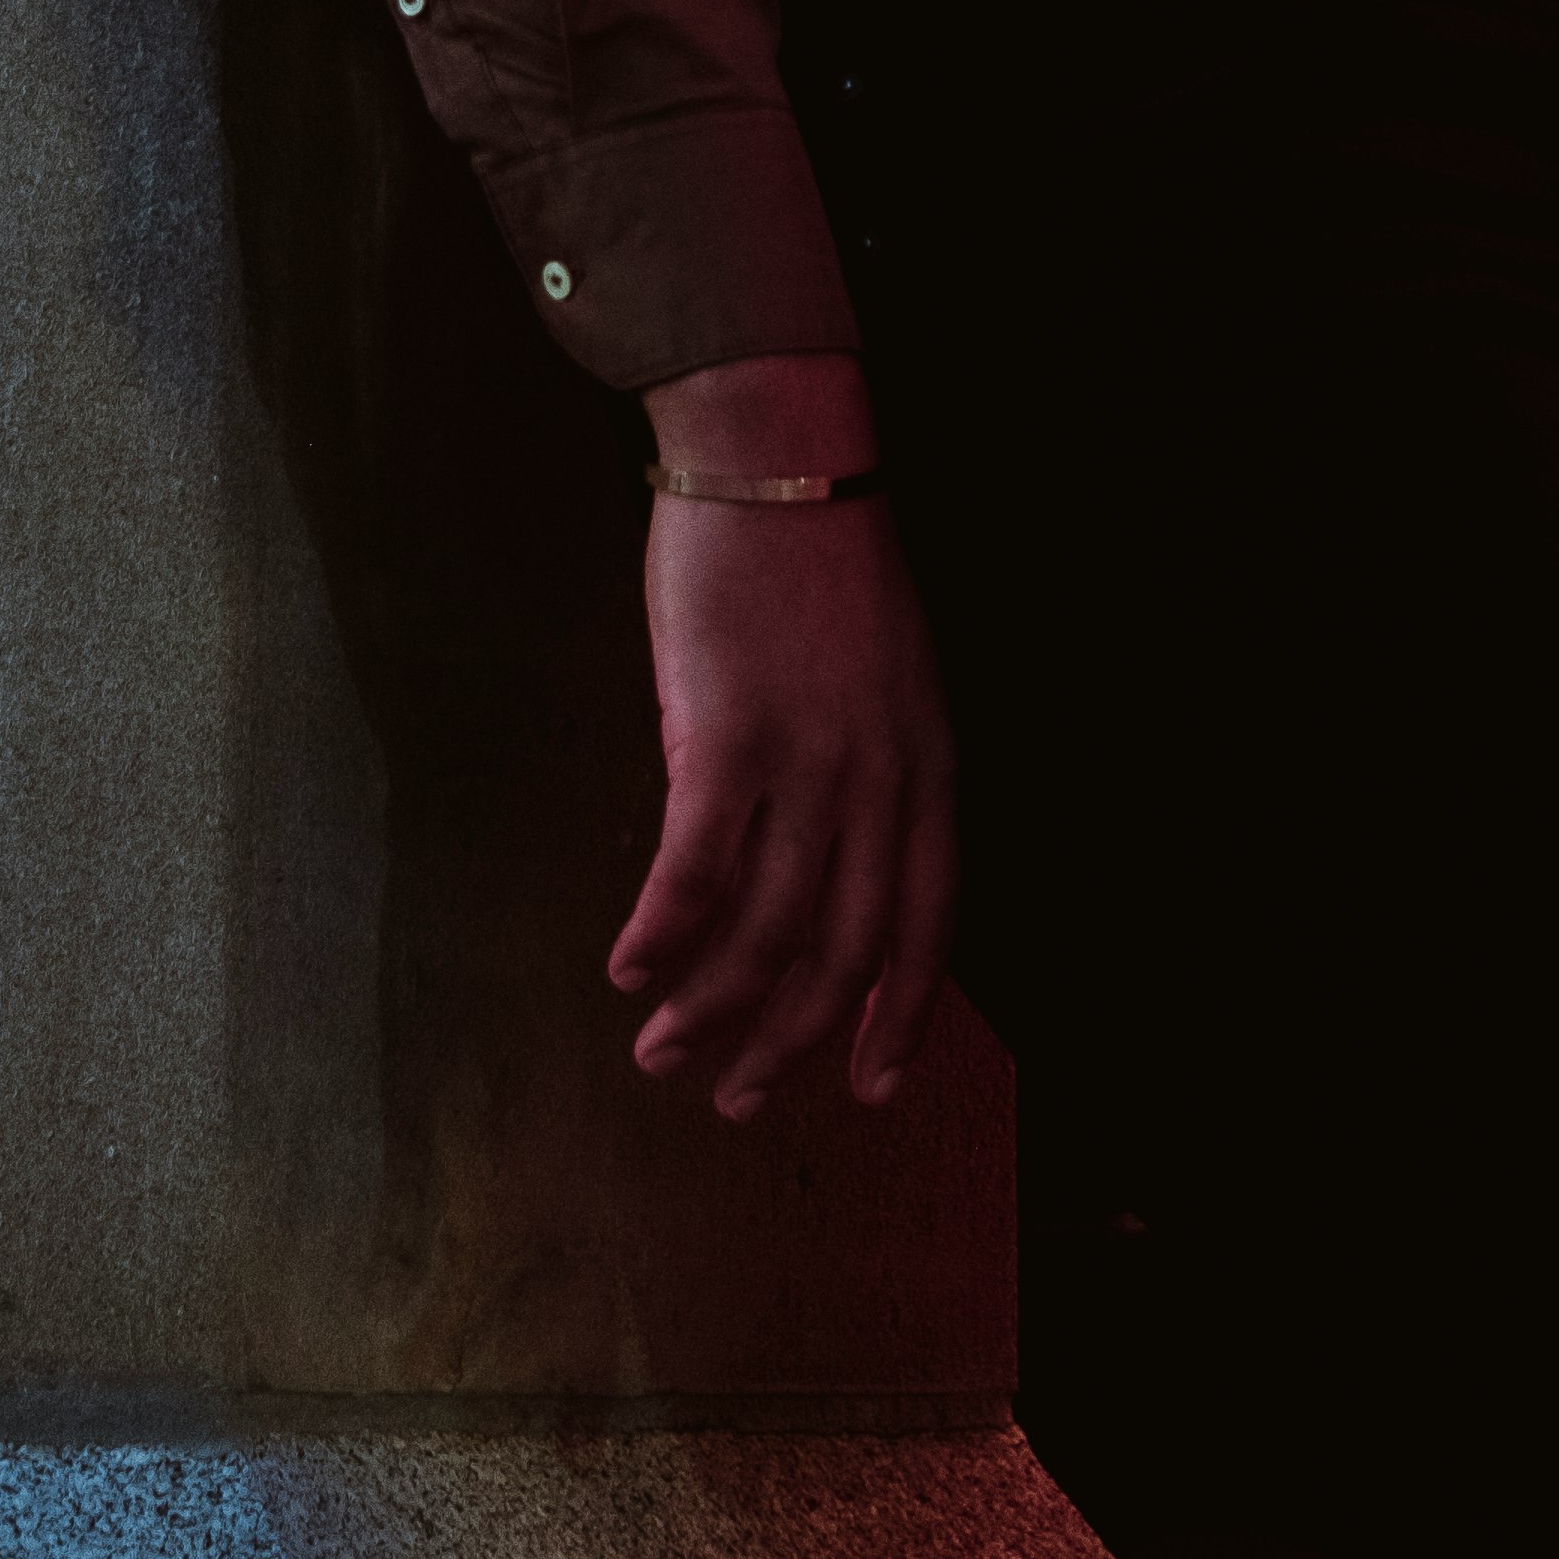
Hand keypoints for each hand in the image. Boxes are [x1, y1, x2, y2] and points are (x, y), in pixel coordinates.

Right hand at [606, 371, 957, 1119]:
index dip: (901, 1012)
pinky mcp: (726, 736)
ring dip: (712, 1009)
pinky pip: (695, 870)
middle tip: (733, 1098)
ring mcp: (807, 758)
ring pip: (768, 927)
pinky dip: (661, 935)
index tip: (870, 1086)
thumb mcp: (888, 675)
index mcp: (930, 761)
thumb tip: (817, 861)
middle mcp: (881, 773)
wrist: (776, 460)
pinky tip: (628, 970)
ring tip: (662, 1055)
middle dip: (790, 1040)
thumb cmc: (820, 563)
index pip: (929, 918)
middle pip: (845, 945)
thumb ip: (870, 769)